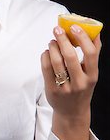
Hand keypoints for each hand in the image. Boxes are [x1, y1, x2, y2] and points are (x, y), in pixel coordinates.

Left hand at [41, 25, 101, 139]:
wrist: (72, 112)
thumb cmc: (82, 87)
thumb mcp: (91, 73)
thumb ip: (93, 54)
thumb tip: (95, 32)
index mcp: (92, 76)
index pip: (90, 54)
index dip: (82, 38)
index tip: (75, 27)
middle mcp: (80, 83)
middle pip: (70, 56)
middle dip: (62, 39)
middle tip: (57, 29)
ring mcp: (65, 87)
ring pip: (55, 61)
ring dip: (52, 46)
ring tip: (52, 41)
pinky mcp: (52, 90)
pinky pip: (45, 68)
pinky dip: (45, 56)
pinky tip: (47, 52)